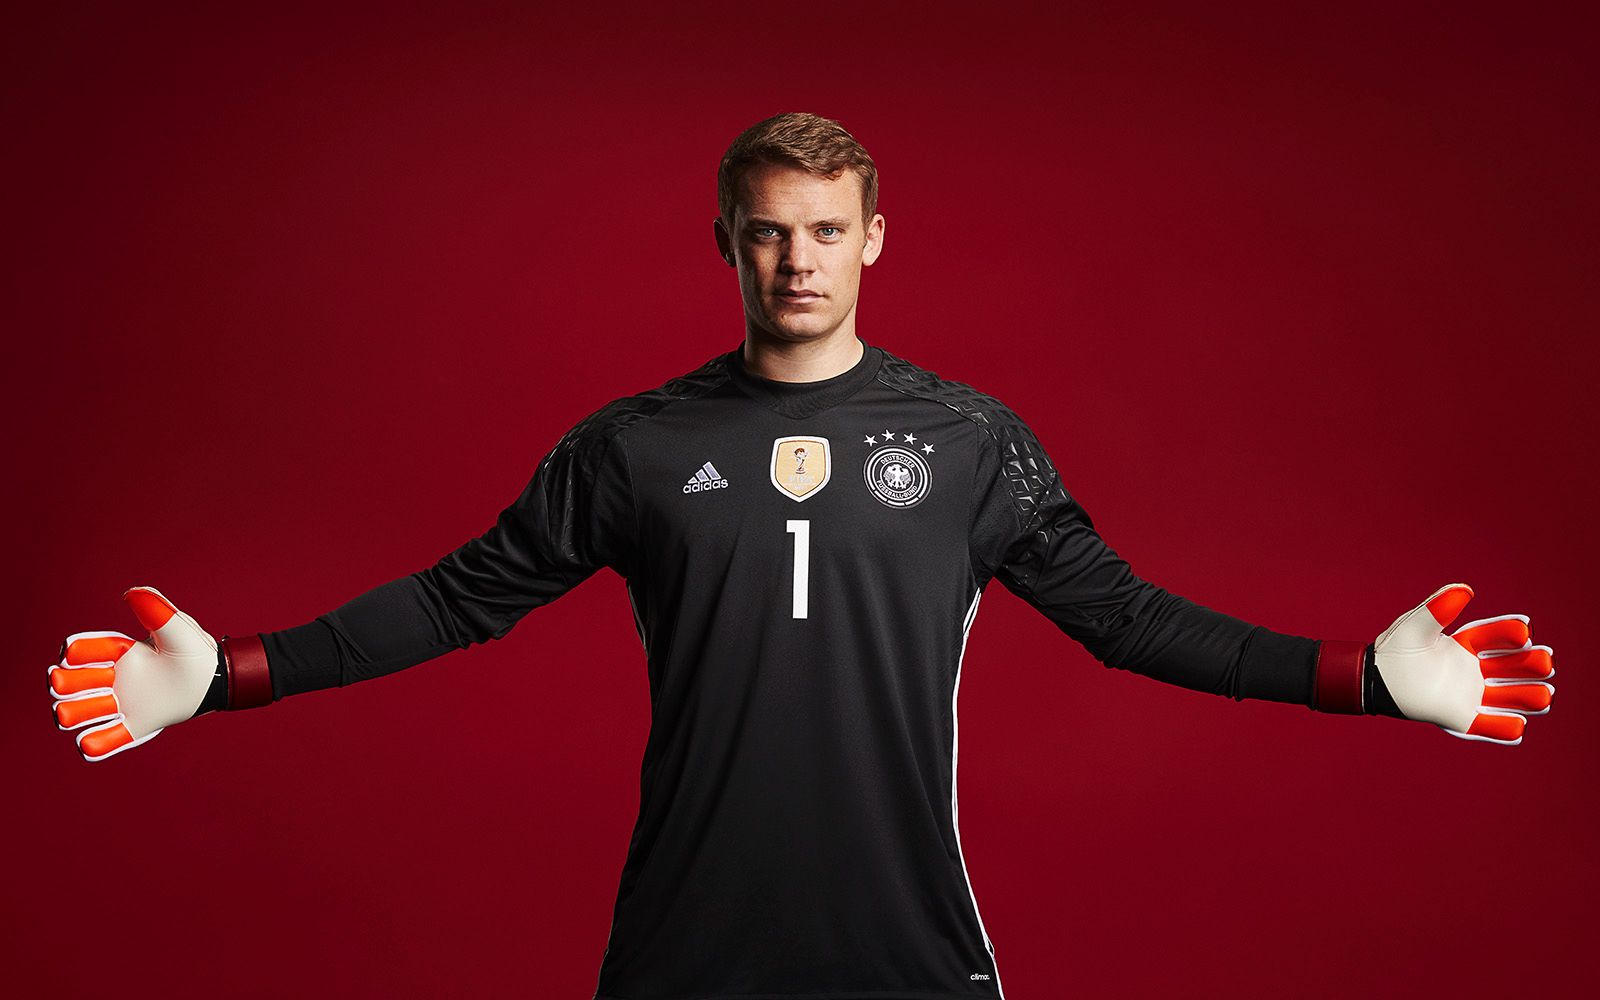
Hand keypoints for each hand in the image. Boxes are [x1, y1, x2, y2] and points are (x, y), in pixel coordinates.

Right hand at [49, 587, 218, 761]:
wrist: (217, 681)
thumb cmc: (194, 652)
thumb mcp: (179, 630)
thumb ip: (158, 612)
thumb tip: (131, 593)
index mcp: (115, 653)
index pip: (77, 652)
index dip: (75, 652)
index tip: (75, 651)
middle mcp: (109, 680)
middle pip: (64, 684)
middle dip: (67, 683)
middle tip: (103, 679)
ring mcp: (118, 705)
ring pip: (73, 714)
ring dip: (76, 713)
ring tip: (108, 705)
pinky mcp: (131, 728)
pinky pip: (100, 742)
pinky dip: (92, 744)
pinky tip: (88, 742)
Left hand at [1373, 583, 1554, 744]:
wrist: (1371, 680)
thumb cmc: (1394, 650)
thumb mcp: (1414, 626)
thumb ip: (1437, 610)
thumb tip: (1465, 589)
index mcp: (1467, 645)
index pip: (1497, 637)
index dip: (1511, 633)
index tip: (1523, 631)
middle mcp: (1475, 670)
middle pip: (1513, 667)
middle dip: (1532, 664)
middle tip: (1544, 660)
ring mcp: (1470, 695)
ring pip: (1510, 697)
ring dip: (1529, 697)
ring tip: (1545, 696)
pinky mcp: (1461, 717)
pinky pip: (1489, 726)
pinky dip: (1503, 727)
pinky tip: (1517, 726)